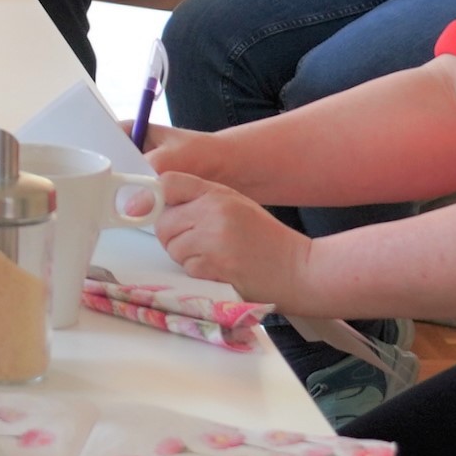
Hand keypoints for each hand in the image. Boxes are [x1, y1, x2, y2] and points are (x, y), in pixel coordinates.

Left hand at [153, 170, 314, 306]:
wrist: (300, 269)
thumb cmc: (267, 240)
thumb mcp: (236, 206)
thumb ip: (200, 201)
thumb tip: (156, 203)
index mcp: (217, 192)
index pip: (168, 182)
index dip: (157, 198)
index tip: (158, 211)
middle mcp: (213, 211)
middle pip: (163, 221)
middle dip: (173, 236)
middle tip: (198, 244)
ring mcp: (213, 239)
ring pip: (172, 247)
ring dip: (186, 257)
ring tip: (214, 257)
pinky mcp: (214, 266)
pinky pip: (186, 268)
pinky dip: (199, 273)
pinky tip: (221, 270)